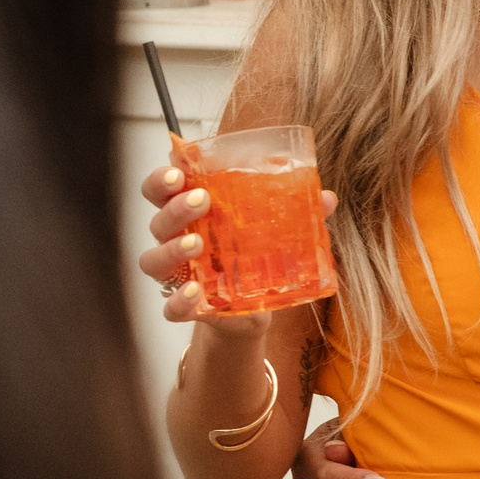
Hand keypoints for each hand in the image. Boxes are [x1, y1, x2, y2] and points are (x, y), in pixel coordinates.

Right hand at [135, 158, 334, 327]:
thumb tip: (326, 198)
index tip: (177, 169)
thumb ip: (296, 213)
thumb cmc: (252, 256)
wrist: (252, 309)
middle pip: (158, 219)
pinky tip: (195, 293)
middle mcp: (175, 240)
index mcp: (191, 214)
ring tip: (197, 245)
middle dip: (174, 207)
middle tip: (201, 200)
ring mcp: (177, 275)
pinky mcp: (187, 307)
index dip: (162, 178)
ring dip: (171, 249)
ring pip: (153, 259)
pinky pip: (170, 306)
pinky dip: (179, 301)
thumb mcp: (272, 231)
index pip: (162, 189)